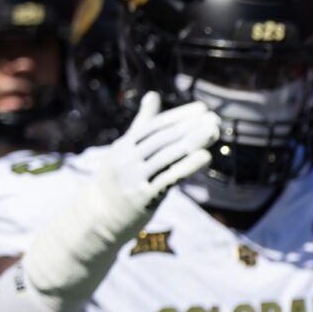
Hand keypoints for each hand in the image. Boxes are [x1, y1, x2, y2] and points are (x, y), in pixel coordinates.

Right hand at [94, 91, 219, 220]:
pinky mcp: (142, 196)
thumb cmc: (118, 180)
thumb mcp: (126, 150)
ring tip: (214, 131)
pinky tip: (205, 156)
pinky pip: (168, 178)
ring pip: (167, 155)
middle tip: (214, 118)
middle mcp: (127, 158)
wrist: (99, 216)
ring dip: (193, 142)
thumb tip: (153, 95)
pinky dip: (187, 165)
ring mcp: (133, 177)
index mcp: (125, 146)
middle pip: (163, 138)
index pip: (156, 126)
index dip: (180, 116)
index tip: (202, 108)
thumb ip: (142, 125)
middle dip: (190, 127)